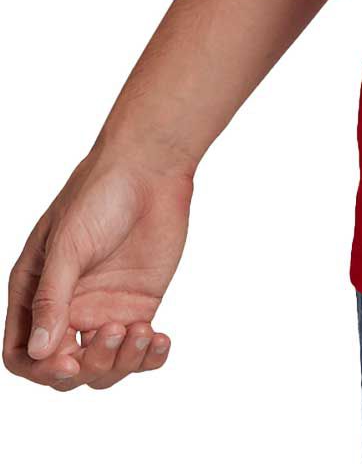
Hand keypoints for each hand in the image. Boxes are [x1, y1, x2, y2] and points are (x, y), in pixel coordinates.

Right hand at [5, 149, 191, 390]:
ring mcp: (104, 308)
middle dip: (88, 365)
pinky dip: (149, 357)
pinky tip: (161, 340)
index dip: (41, 369)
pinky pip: (139, 349)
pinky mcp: (139, 304)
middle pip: (66, 368)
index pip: (23, 354)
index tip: (69, 363)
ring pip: (103, 366)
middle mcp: (67, 307)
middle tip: (114, 332)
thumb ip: (52, 298)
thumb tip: (39, 351)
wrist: (149, 169)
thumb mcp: (68, 245)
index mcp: (36, 293)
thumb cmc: (98, 195)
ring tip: (143, 330)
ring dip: (122, 362)